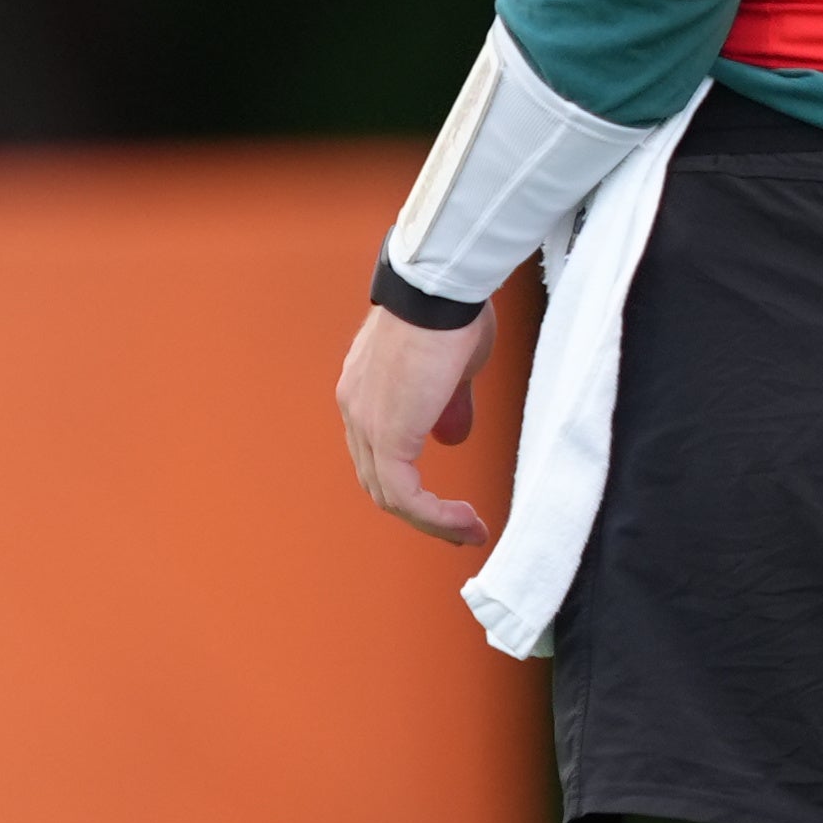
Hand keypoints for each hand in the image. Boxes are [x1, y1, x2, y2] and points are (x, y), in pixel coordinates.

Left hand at [334, 303, 495, 544]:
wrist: (440, 290)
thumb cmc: (450, 312)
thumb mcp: (452, 368)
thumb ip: (447, 406)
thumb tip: (452, 437)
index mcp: (364, 389)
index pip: (376, 451)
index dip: (410, 482)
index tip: (445, 500)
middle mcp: (355, 407)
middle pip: (378, 479)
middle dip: (420, 511)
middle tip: (457, 528)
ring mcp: (366, 421)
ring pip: (388, 494)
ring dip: (431, 522)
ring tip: (467, 532)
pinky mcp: (387, 434)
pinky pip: (404, 494)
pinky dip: (434, 516)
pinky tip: (462, 522)